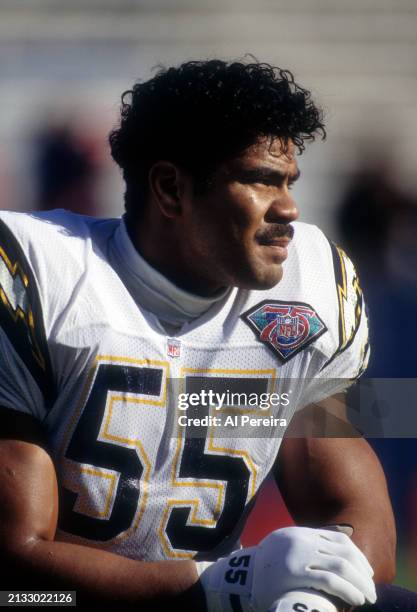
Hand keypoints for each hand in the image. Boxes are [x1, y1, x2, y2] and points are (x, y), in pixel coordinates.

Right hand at [197, 526, 375, 611]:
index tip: (367, 571)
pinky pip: (329, 579)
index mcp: (302, 534)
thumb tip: (335, 556)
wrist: (241, 577)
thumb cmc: (267, 569)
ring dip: (359, 583)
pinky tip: (355, 599)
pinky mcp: (295, 573)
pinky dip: (347, 589)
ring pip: (340, 566)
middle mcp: (302, 541)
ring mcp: (299, 556)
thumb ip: (307, 547)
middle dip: (363, 572)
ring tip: (367, 597)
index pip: (340, 540)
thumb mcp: (286, 548)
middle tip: (372, 588)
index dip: (358, 556)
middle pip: (344, 553)